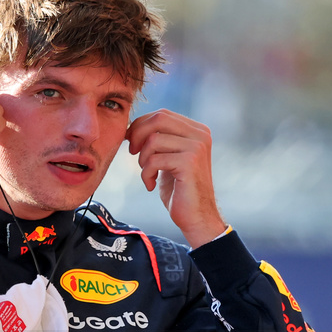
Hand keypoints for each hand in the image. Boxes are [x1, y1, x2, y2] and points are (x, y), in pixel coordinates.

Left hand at [126, 109, 226, 247]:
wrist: (196, 216)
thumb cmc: (179, 189)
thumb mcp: (169, 159)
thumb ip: (160, 140)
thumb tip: (134, 126)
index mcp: (197, 130)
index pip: (161, 114)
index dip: (140, 125)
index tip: (130, 141)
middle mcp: (200, 134)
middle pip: (158, 119)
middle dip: (137, 135)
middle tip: (132, 153)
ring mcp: (197, 147)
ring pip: (153, 140)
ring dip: (143, 160)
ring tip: (148, 174)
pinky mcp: (189, 162)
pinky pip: (154, 160)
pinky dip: (146, 174)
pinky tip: (151, 185)